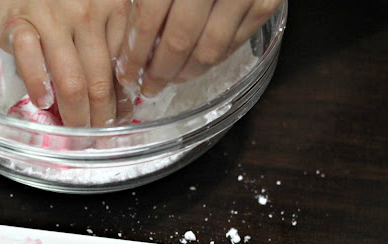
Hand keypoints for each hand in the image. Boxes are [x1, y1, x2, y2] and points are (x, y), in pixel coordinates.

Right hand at [0, 0, 129, 126]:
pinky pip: (30, 60)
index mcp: (114, 7)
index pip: (122, 66)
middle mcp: (87, 12)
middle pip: (99, 80)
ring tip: (76, 134)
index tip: (119, 120)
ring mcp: (51, 17)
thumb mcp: (95, 3)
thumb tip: (118, 92)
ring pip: (71, 80)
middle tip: (98, 138)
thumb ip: (107, 38)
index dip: (121, 99)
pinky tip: (43, 102)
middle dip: (100, 117)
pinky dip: (37, 85)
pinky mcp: (17, 22)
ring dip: (75, 115)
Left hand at [116, 0, 282, 96]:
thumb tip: (127, 37)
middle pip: (178, 41)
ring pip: (210, 50)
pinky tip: (196, 64)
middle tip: (147, 86)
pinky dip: (214, 60)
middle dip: (158, 71)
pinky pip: (236, 43)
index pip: (148, 19)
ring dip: (186, 72)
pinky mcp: (266, 1)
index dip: (134, 52)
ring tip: (170, 80)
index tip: (125, 72)